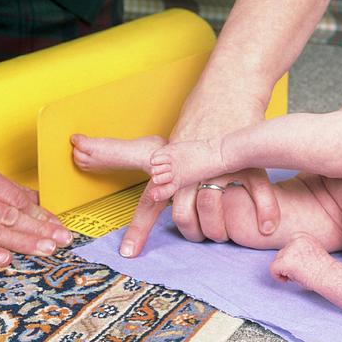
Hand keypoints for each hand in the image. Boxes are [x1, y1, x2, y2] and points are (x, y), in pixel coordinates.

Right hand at [0, 163, 72, 266]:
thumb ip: (3, 190)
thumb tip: (35, 200)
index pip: (14, 198)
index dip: (39, 212)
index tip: (59, 225)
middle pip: (8, 214)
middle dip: (38, 229)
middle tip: (62, 240)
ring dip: (20, 241)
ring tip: (45, 250)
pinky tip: (4, 259)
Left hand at [119, 87, 278, 257]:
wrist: (230, 89)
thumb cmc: (195, 116)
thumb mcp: (156, 138)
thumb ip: (117, 151)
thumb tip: (76, 148)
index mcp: (170, 165)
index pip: (149, 201)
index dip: (139, 228)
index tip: (129, 253)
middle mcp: (193, 168)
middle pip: (185, 215)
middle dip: (192, 231)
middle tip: (200, 233)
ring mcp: (223, 166)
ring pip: (216, 211)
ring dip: (222, 227)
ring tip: (227, 231)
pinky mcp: (250, 163)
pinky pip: (258, 193)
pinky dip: (264, 211)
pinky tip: (265, 227)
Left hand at [270, 233, 328, 287]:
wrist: (329, 277)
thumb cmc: (322, 269)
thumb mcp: (311, 251)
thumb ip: (299, 249)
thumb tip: (284, 257)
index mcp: (303, 236)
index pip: (289, 245)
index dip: (292, 257)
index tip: (302, 265)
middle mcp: (296, 240)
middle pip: (281, 253)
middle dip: (287, 264)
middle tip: (300, 272)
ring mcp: (290, 250)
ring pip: (277, 261)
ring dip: (284, 270)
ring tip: (297, 275)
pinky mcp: (285, 261)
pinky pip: (273, 269)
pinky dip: (277, 276)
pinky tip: (287, 280)